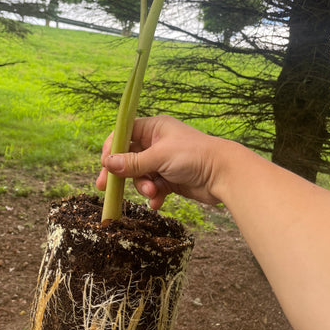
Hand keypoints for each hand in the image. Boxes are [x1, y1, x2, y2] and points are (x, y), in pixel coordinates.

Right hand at [96, 115, 224, 208]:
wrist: (225, 175)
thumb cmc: (194, 156)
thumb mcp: (159, 157)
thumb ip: (133, 162)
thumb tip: (107, 163)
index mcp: (154, 128)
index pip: (124, 134)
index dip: (112, 148)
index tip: (104, 164)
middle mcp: (157, 143)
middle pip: (129, 157)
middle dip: (121, 173)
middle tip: (104, 187)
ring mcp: (164, 162)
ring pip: (141, 175)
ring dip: (143, 186)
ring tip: (153, 192)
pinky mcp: (171, 179)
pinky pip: (154, 187)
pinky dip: (154, 195)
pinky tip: (158, 201)